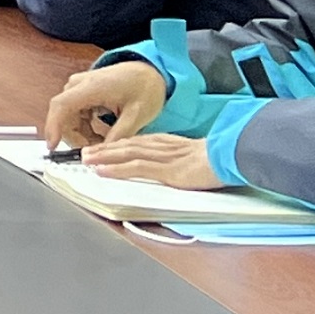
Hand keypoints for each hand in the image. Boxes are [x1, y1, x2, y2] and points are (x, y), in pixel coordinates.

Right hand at [43, 60, 167, 150]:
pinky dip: (88, 127)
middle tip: (97, 151)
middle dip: (76, 137)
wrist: (148, 71)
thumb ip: (120, 135)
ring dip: (84, 133)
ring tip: (108, 140)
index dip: (53, 126)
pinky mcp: (82, 92)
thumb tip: (104, 154)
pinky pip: (77, 115)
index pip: (61, 105)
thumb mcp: (138, 115)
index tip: (52, 146)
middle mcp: (78, 85)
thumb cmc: (145, 87)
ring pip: (70, 118)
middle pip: (64, 116)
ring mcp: (79, 87)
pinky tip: (106, 131)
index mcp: (91, 87)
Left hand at [84, 132, 222, 189]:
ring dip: (103, 157)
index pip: (134, 142)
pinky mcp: (166, 169)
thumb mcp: (190, 154)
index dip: (115, 146)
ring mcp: (161, 157)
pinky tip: (102, 171)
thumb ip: (175, 157)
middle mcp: (158, 146)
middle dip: (102, 150)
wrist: (230, 155)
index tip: (100, 149)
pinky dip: (116, 169)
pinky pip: (135, 168)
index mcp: (164, 142)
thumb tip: (169, 165)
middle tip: (84, 153)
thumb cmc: (216, 157)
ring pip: (124, 154)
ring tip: (86, 160)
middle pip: (124, 145)